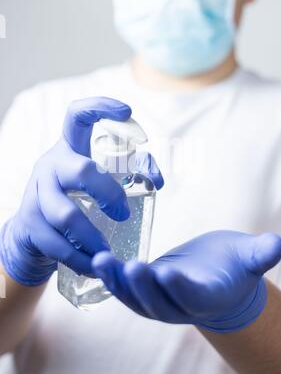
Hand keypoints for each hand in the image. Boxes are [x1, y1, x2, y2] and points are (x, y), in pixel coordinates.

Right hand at [0, 97, 162, 286]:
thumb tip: (157, 181)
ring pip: (66, 215)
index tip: (127, 111)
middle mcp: (50, 166)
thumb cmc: (76, 200)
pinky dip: (79, 259)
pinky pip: (56, 245)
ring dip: (93, 236)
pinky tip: (95, 266)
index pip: (76, 116)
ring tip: (109, 250)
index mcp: (69, 149)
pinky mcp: (30, 225)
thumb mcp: (96, 182)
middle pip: (81, 171)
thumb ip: (131, 176)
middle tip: (124, 212)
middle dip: (108, 193)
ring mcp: (37, 195)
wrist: (33, 231)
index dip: (99, 108)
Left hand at [93, 231, 280, 332]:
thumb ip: (261, 253)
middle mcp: (181, 306)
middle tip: (129, 265)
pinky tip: (98, 262)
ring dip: (117, 282)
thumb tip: (278, 244)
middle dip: (143, 286)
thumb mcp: (250, 257)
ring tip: (101, 261)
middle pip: (159, 302)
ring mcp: (160, 302)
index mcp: (208, 297)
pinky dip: (110, 279)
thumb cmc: (236, 265)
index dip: (181, 288)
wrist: (218, 277)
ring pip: (136, 299)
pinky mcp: (145, 292)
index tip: (167, 273)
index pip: (194, 297)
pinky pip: (125, 290)